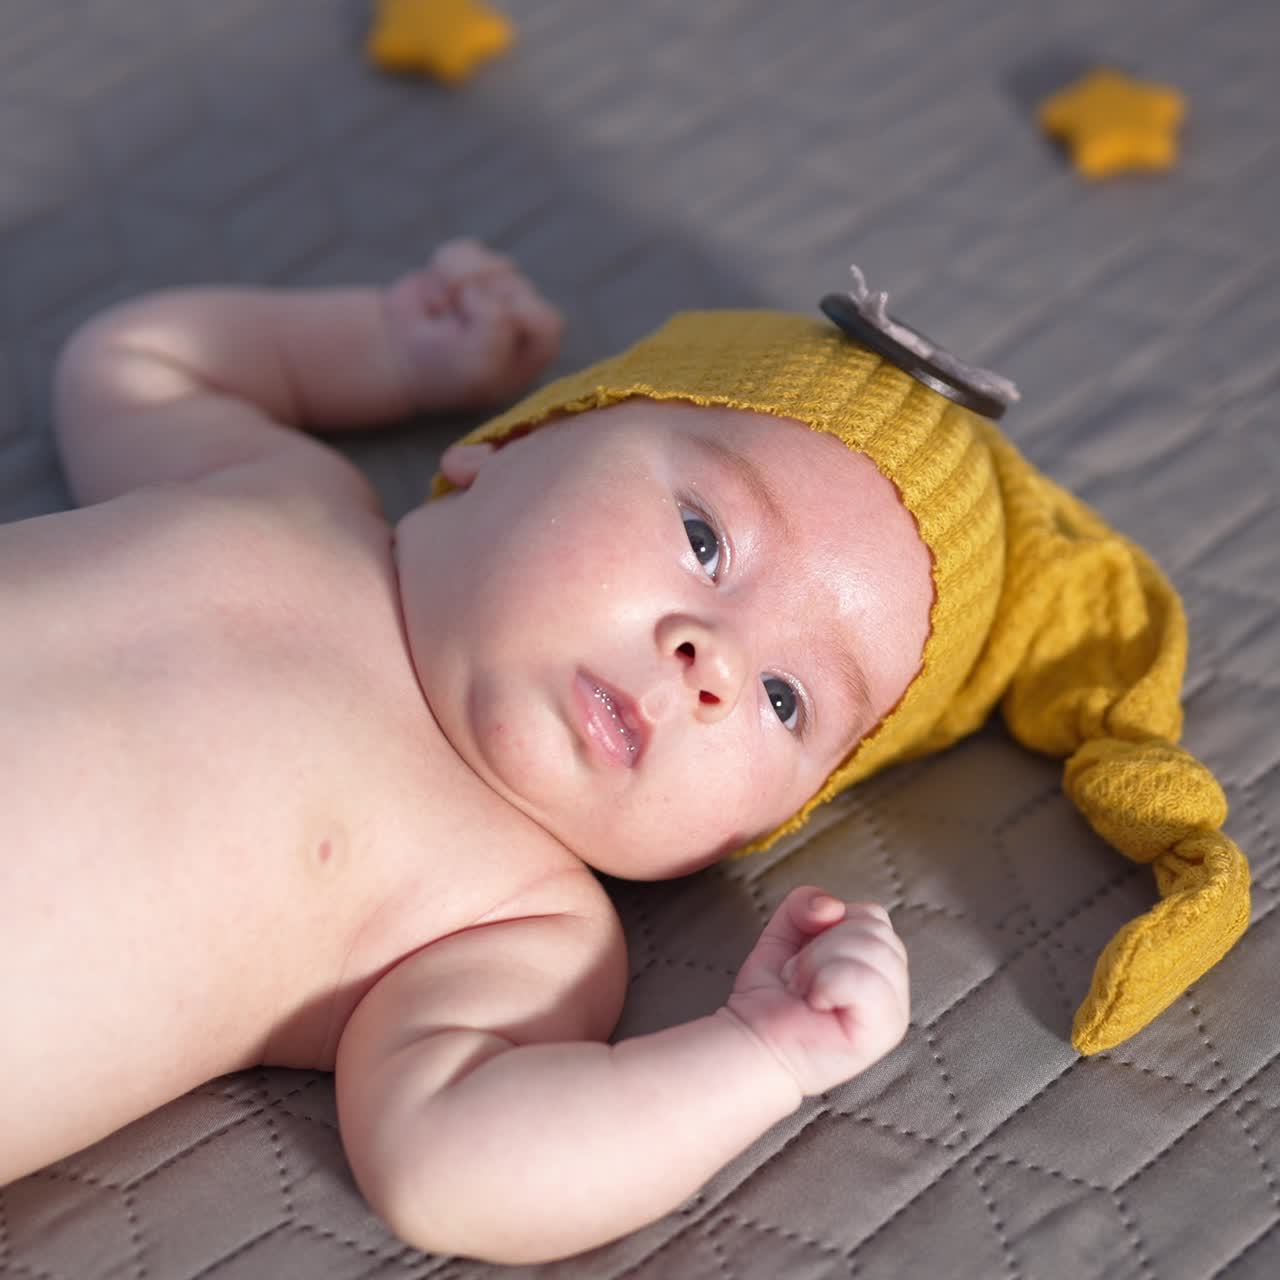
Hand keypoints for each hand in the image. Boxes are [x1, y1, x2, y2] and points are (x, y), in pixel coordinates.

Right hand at [384, 238, 562, 413]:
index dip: (510, 327)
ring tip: (443, 314)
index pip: (546, 323)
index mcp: (540, 349)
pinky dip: (442, 272)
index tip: (480, 344)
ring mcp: (498, 289)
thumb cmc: (445, 371)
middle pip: (517, 289)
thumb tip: (477, 281)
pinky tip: (437, 299)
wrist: (396, 358)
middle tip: (455, 332)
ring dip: (458, 288)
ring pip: (492, 265)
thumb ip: (495, 323)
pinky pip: (466, 251)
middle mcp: (525, 317)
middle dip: (479, 307)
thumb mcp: (477, 366)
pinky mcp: (472, 268)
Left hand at [723, 887, 908, 1096]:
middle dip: (822, 946)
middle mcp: (895, 989)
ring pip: (873, 950)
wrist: (753, 1039)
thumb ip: (807, 902)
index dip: (832, 925)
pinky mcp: (881, 1033)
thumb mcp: (787, 930)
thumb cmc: (773, 992)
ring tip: (807, 991)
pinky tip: (817, 1003)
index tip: (805, 956)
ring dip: (821, 964)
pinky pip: (867, 980)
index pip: (875, 916)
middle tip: (802, 978)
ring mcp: (893, 1014)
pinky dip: (830, 983)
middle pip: (875, 930)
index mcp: (881, 964)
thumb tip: (832, 907)